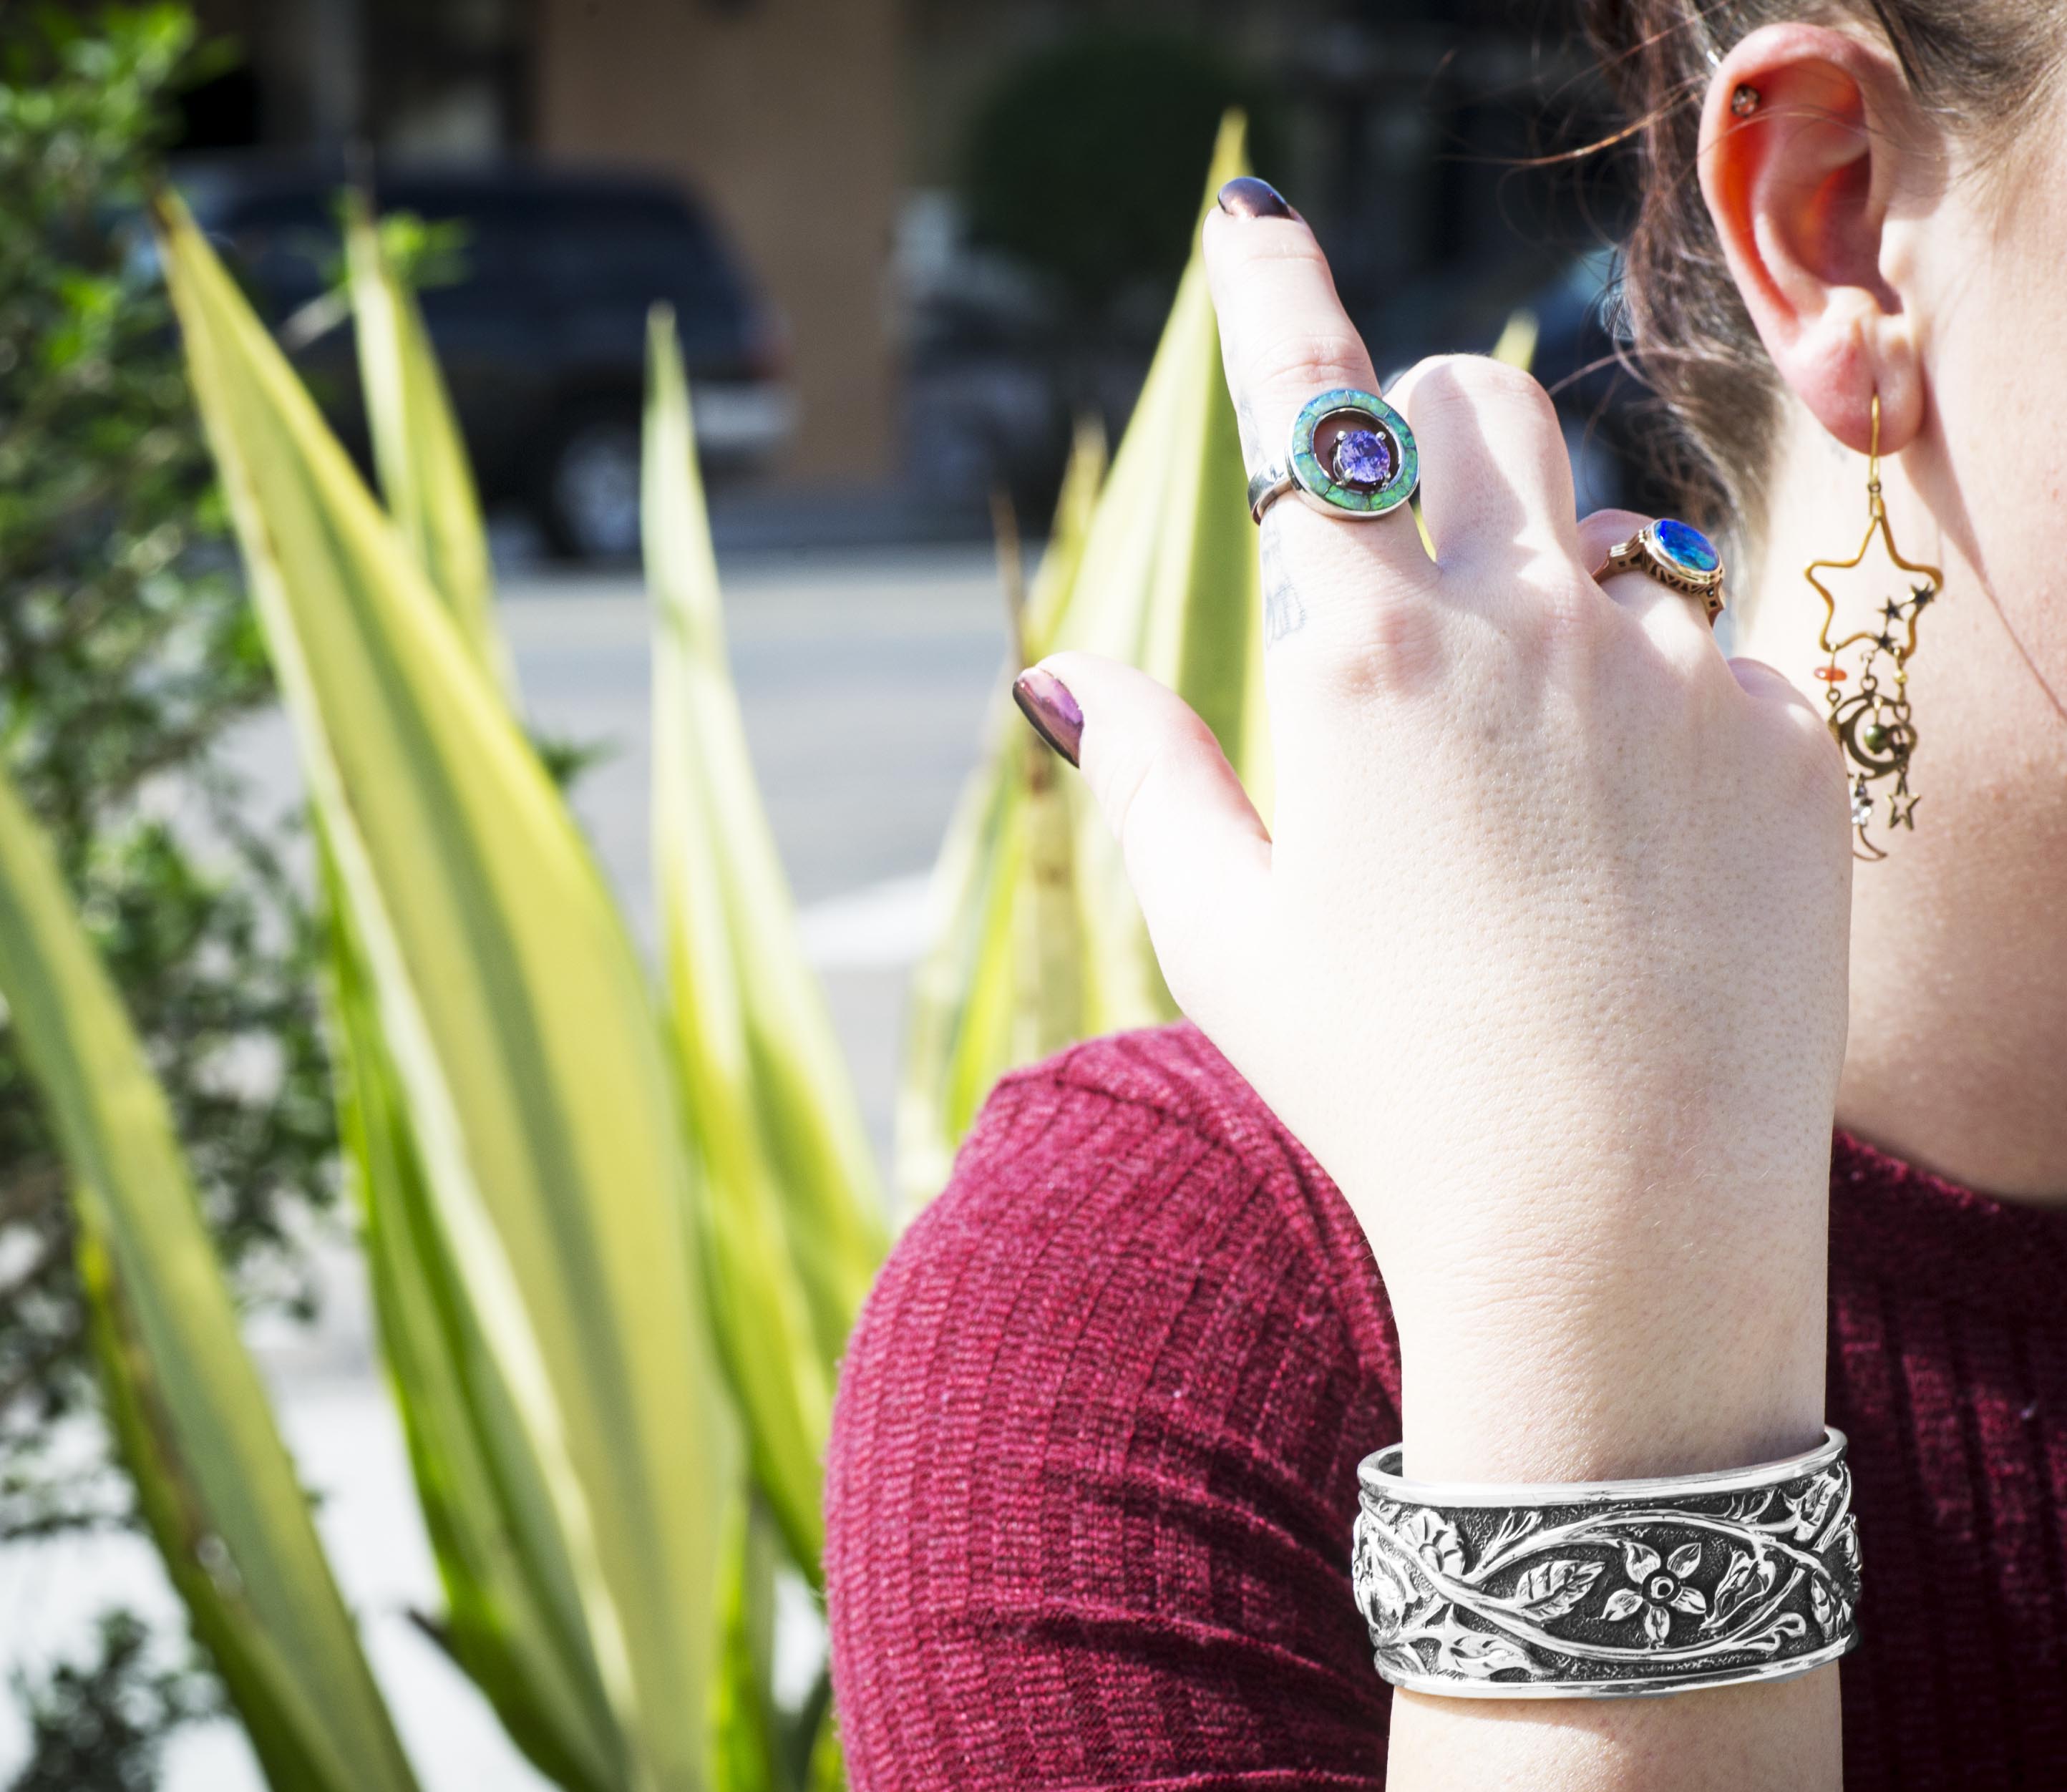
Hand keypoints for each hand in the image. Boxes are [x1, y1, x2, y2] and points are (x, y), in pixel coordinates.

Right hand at [1021, 191, 1852, 1487]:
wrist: (1616, 1222)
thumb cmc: (1384, 1081)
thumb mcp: (1220, 933)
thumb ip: (1148, 767)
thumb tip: (1073, 672)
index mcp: (1358, 655)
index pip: (1306, 405)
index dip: (1269, 292)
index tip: (1254, 218)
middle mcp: (1520, 620)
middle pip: (1471, 407)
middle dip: (1415, 436)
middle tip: (1389, 546)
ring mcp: (1667, 667)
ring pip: (1598, 521)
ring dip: (1538, 577)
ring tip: (1520, 758)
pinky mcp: (1772, 732)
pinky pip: (1699, 646)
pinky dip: (1644, 699)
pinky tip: (1626, 844)